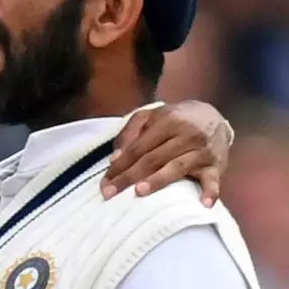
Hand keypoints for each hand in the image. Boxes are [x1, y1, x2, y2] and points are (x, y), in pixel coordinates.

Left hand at [102, 100, 232, 206]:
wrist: (214, 117)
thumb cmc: (175, 119)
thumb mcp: (150, 116)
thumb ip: (130, 132)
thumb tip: (115, 158)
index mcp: (167, 121)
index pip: (138, 147)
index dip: (120, 165)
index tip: (105, 182)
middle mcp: (186, 135)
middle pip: (153, 159)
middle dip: (129, 177)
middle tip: (111, 193)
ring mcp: (202, 151)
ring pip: (177, 168)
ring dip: (158, 181)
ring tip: (140, 192)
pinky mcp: (217, 166)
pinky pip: (214, 180)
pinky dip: (210, 192)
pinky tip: (203, 205)